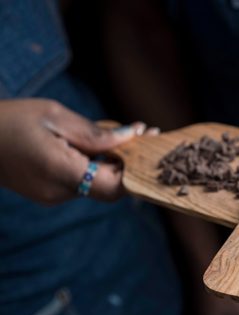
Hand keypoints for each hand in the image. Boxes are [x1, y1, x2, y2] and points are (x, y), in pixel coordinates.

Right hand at [0, 99, 152, 203]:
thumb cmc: (11, 119)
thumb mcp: (55, 116)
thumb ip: (95, 132)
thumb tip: (133, 137)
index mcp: (60, 172)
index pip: (113, 187)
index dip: (135, 172)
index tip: (148, 148)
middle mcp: (58, 192)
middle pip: (108, 187)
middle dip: (128, 163)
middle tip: (143, 134)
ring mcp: (52, 196)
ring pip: (96, 184)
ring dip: (112, 163)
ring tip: (124, 133)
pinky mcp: (48, 193)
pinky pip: (82, 182)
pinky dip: (95, 166)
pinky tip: (98, 145)